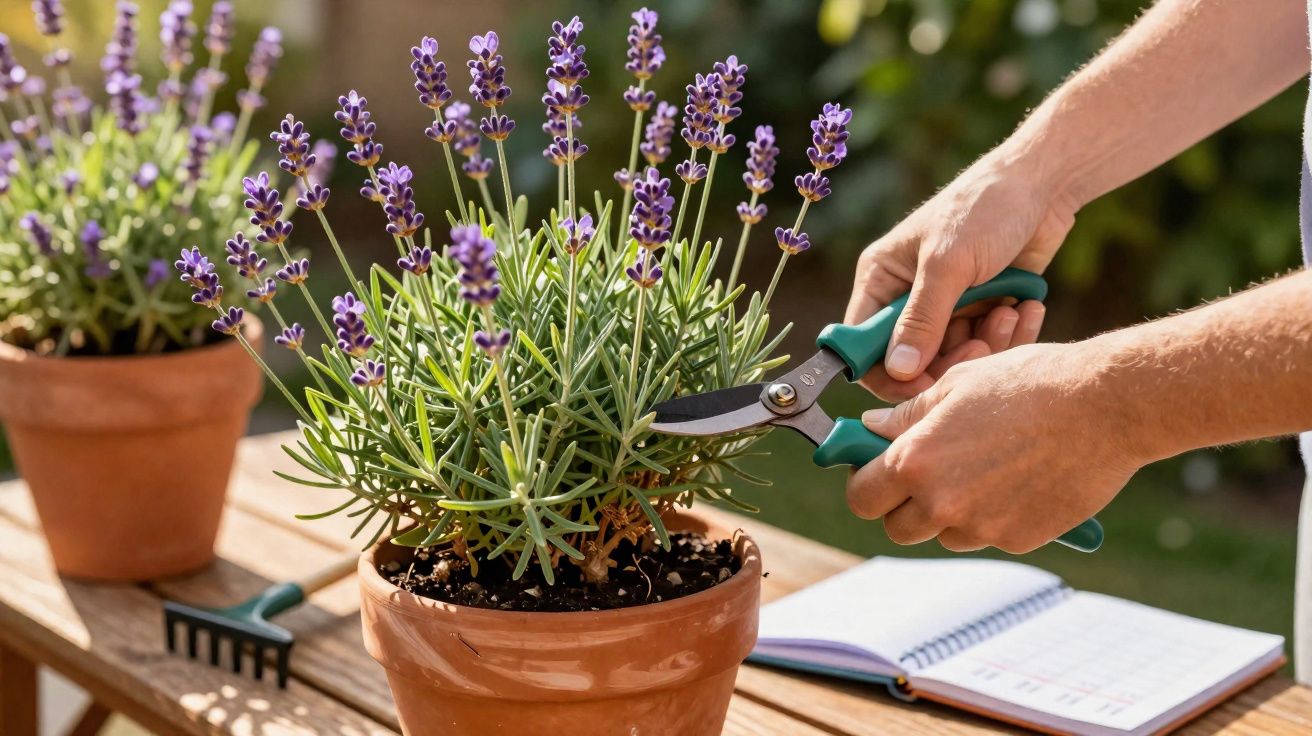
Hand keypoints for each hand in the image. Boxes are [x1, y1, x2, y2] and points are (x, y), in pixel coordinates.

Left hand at [844, 342, 1139, 552]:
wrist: (1106, 406)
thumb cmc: (1030, 383)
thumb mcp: (956, 385)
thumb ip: (907, 416)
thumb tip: (871, 428)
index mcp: (916, 461)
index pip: (862, 497)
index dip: (866, 483)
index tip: (877, 471)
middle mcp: (942, 503)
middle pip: (897, 527)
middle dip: (903, 505)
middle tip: (926, 474)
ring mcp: (982, 527)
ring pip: (944, 533)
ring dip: (949, 512)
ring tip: (983, 467)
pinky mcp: (1020, 539)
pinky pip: (989, 535)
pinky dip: (993, 516)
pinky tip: (1017, 478)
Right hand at [845, 150, 1077, 400]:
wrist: (1044, 184)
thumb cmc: (985, 208)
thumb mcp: (948, 263)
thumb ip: (922, 319)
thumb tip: (898, 371)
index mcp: (881, 280)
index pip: (864, 345)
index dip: (888, 374)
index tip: (921, 385)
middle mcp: (908, 297)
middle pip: (914, 361)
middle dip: (949, 361)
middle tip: (980, 346)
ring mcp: (947, 305)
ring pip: (955, 358)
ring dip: (986, 345)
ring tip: (1009, 313)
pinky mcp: (982, 310)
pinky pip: (988, 345)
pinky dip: (1009, 335)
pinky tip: (1025, 308)